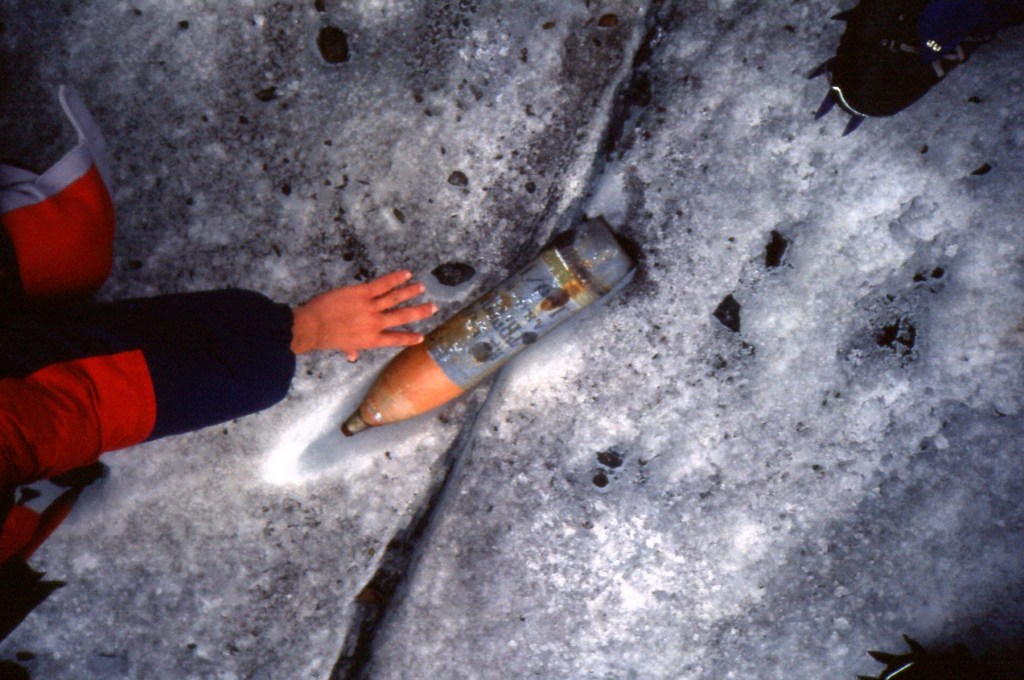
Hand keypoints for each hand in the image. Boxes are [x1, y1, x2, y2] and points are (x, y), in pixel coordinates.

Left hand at [290, 270, 436, 359]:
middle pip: (403, 317)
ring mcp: (370, 308)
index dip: (410, 338)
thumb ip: (352, 349)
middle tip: (433, 307)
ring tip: (422, 287)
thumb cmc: (325, 337)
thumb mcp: (342, 346)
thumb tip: (353, 356)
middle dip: (420, 312)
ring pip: (396, 298)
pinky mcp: (362, 293)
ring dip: (410, 292)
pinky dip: (396, 278)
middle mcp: (375, 324)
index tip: (422, 336)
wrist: (312, 326)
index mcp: (372, 340)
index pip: (396, 339)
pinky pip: (383, 284)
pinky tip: (406, 274)